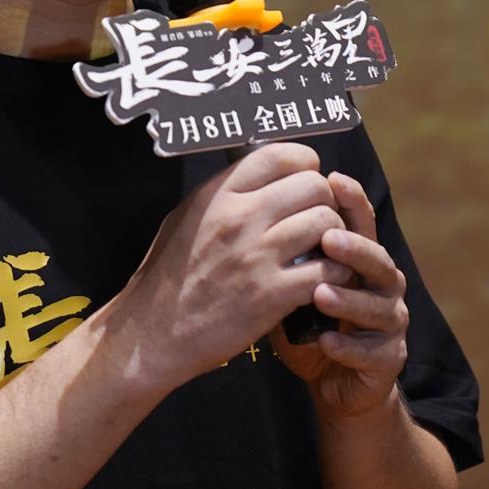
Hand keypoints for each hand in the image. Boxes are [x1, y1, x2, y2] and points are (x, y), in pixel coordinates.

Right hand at [114, 143, 353, 392]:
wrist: (152, 333)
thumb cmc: (168, 278)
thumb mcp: (186, 219)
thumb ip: (224, 196)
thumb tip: (261, 178)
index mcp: (218, 194)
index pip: (281, 155)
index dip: (305, 166)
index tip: (305, 185)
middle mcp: (240, 217)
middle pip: (314, 186)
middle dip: (325, 203)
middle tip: (318, 224)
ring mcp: (257, 255)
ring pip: (327, 223)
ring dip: (336, 238)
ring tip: (325, 254)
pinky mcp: (271, 294)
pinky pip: (328, 269)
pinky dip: (336, 275)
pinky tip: (325, 282)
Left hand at [274, 172, 408, 417]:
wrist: (331, 380)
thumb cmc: (308, 322)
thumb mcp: (291, 283)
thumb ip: (286, 252)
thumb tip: (253, 206)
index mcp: (360, 259)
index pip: (360, 222)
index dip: (352, 200)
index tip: (333, 180)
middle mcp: (382, 285)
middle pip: (377, 258)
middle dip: (354, 248)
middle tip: (328, 239)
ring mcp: (390, 322)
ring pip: (378, 305)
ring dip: (350, 299)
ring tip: (321, 295)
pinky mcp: (388, 359)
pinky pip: (372, 351)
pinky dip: (348, 346)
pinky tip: (326, 341)